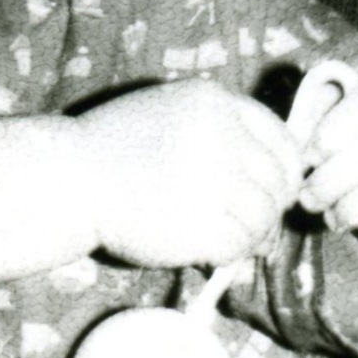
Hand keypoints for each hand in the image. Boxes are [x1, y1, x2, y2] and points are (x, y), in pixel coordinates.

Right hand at [78, 81, 303, 269]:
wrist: (71, 177)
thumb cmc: (117, 148)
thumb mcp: (170, 113)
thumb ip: (221, 132)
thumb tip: (272, 178)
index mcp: (214, 102)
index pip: (281, 138)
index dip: (286, 170)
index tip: (276, 189)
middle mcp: (220, 135)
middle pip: (279, 180)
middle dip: (273, 207)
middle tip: (257, 225)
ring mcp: (212, 180)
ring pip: (264, 216)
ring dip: (254, 235)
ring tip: (232, 240)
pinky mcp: (200, 224)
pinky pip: (238, 246)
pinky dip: (232, 255)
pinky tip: (212, 253)